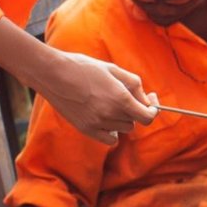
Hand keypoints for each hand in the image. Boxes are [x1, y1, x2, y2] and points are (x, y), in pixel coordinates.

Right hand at [36, 51, 157, 143]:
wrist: (53, 74)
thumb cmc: (84, 67)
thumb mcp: (114, 69)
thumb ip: (134, 85)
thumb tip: (147, 100)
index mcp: (120, 98)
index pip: (148, 117)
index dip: (153, 109)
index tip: (150, 100)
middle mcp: (110, 114)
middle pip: (134, 121)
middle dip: (134, 109)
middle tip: (125, 94)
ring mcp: (97, 124)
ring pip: (123, 129)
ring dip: (122, 118)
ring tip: (109, 102)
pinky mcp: (86, 129)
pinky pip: (109, 139)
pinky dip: (112, 131)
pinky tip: (106, 118)